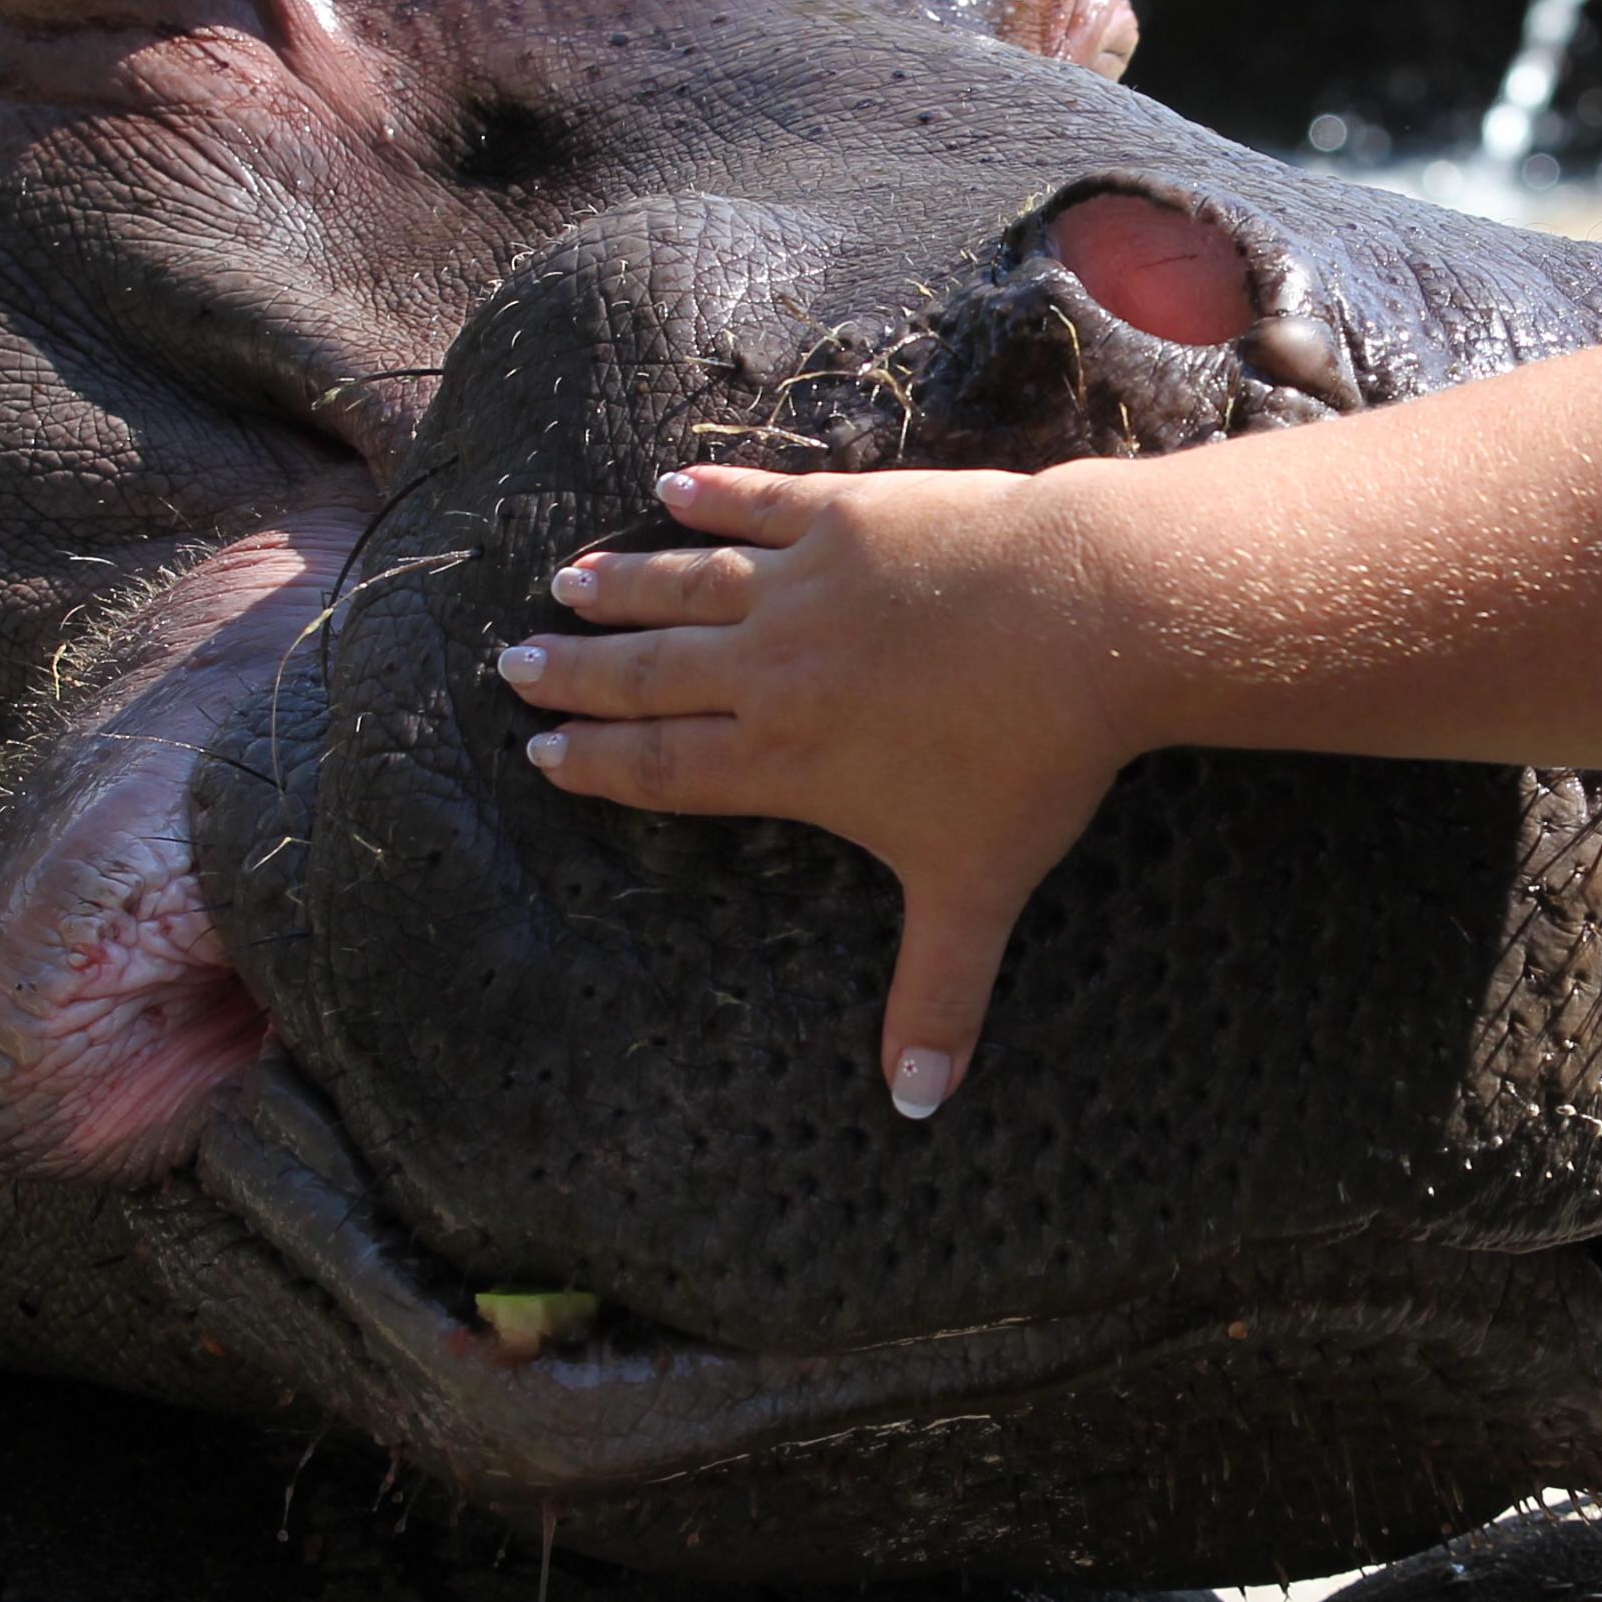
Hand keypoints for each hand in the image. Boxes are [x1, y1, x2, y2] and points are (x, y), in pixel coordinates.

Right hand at [494, 464, 1128, 1119]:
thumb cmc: (1034, 759)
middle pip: (652, 673)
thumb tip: (920, 1110)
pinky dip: (713, 497)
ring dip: (625, 585)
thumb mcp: (980, 890)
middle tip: (514, 664)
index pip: (666, 768)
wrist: (1086, 618)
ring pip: (689, 586)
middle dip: (580, 674)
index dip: (599, 764)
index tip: (542, 752)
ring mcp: (807, 582)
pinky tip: (673, 491)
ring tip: (568, 583)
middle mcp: (772, 668)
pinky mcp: (850, 512)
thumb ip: (937, 997)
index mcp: (785, 758)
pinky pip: (761, 503)